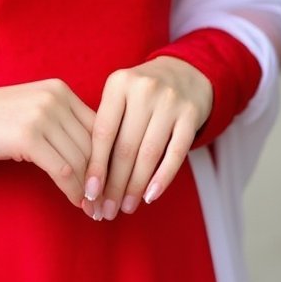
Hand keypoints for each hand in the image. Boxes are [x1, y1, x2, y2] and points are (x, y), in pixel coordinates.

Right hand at [0, 79, 97, 208]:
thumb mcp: (32, 113)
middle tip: (105, 204)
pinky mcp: (28, 136)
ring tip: (92, 209)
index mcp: (59, 89)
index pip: (98, 126)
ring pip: (81, 160)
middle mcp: (54, 97)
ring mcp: (41, 114)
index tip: (112, 184)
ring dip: (89, 189)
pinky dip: (72, 191)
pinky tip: (75, 203)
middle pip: (93, 144)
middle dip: (102, 178)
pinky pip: (62, 170)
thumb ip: (62, 125)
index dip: (108, 158)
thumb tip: (96, 159)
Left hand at [80, 57, 212, 220]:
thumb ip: (107, 125)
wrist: (185, 72)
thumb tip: (91, 177)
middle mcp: (143, 90)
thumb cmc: (142, 92)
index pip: (103, 132)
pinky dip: (162, 178)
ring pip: (149, 154)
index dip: (95, 166)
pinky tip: (150, 196)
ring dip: (135, 186)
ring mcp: (170, 102)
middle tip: (107, 209)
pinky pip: (176, 154)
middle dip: (114, 184)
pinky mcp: (191, 115)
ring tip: (125, 207)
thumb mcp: (120, 95)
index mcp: (119, 84)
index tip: (89, 193)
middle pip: (125, 147)